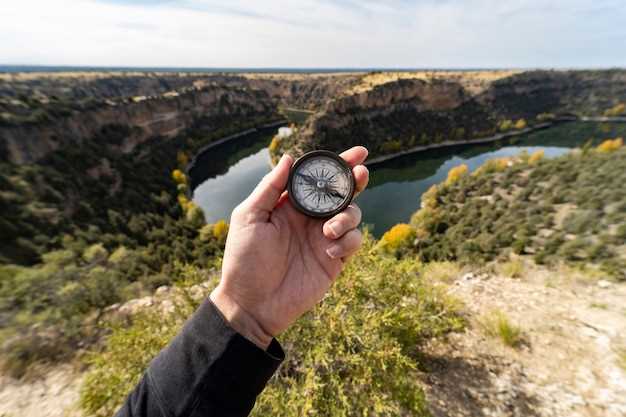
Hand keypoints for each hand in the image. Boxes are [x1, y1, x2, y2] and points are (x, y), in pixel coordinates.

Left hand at [210, 147, 369, 348]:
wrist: (252, 304)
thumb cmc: (244, 260)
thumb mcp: (249, 218)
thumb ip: (270, 188)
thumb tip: (289, 157)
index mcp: (291, 205)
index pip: (318, 179)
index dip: (338, 164)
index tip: (358, 153)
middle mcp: (310, 218)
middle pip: (342, 192)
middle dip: (356, 180)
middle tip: (361, 173)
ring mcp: (324, 239)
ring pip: (352, 214)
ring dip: (348, 216)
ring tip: (330, 231)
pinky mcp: (334, 260)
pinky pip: (354, 242)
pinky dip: (348, 241)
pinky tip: (329, 250)